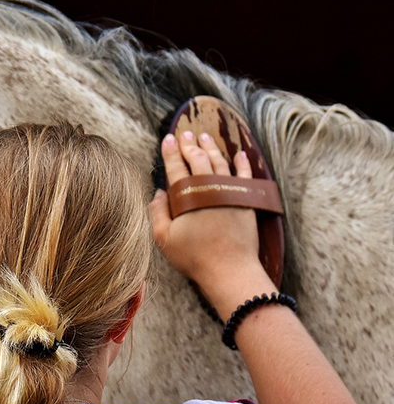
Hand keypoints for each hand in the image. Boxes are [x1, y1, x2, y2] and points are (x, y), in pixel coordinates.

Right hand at [149, 131, 270, 303]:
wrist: (230, 270)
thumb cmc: (194, 257)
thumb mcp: (164, 239)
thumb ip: (158, 213)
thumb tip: (158, 192)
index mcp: (187, 195)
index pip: (176, 167)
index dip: (171, 152)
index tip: (167, 139)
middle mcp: (209, 187)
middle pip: (198, 159)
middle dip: (189, 145)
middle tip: (184, 134)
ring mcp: (230, 191)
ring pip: (220, 161)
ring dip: (211, 147)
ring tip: (204, 137)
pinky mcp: (246, 200)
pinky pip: (244, 175)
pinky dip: (242, 163)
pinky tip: (239, 153)